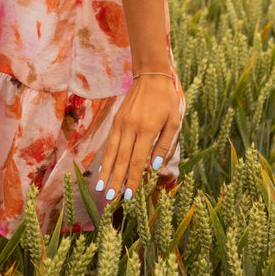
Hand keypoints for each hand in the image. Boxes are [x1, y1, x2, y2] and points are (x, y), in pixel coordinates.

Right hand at [94, 74, 182, 202]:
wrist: (151, 76)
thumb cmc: (166, 100)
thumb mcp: (174, 121)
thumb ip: (164, 144)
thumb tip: (154, 167)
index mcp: (147, 129)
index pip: (137, 160)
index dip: (132, 179)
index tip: (128, 195)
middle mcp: (130, 127)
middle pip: (120, 159)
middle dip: (115, 180)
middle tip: (110, 199)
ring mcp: (120, 124)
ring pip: (110, 152)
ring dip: (105, 172)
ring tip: (101, 188)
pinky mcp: (116, 121)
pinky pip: (109, 143)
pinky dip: (104, 158)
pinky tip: (102, 169)